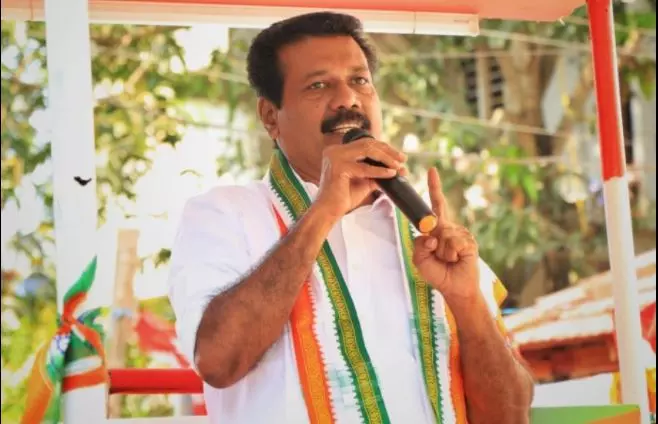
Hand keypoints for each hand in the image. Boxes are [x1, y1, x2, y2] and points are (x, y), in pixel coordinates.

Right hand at [313, 138, 406, 218]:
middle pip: (367, 143)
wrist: (328, 212)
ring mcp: (335, 157)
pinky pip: (364, 168)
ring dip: (386, 157)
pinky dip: (380, 171)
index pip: (365, 143)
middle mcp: (335, 151)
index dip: (383, 148)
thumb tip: (398, 169)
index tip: (399, 156)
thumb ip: (377, 172)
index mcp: (338, 151)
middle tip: (403, 158)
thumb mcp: (363, 181)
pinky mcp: (338, 168)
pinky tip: (391, 173)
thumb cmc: (343, 198)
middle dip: (388, 150)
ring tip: (398, 165)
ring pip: (367, 150)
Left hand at [413, 167, 480, 303]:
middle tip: (440, 259)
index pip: (436, 204)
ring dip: (441, 253)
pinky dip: (450, 255)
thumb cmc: (437, 272)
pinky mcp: (469, 242)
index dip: (434, 186)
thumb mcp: (419, 259)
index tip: (432, 170)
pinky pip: (453, 243)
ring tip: (448, 260)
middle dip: (432, 246)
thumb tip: (433, 234)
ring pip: (443, 237)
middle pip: (435, 226)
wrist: (454, 287)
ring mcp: (461, 234)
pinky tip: (457, 260)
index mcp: (438, 228)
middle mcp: (450, 228)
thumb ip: (419, 244)